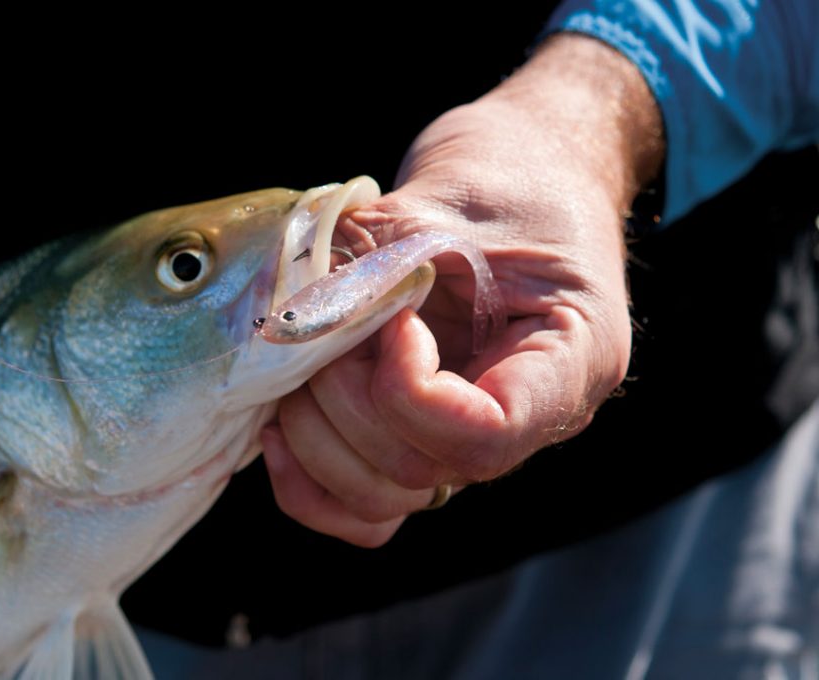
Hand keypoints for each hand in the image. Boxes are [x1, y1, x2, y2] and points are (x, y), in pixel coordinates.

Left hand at [263, 35, 663, 546]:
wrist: (528, 168)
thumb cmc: (513, 173)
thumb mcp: (452, 200)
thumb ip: (377, 259)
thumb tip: (291, 316)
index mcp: (569, 360)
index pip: (487, 434)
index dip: (408, 391)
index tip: (391, 319)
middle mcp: (526, 419)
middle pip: (421, 470)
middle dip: (348, 401)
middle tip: (329, 327)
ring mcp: (466, 433)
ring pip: (383, 498)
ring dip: (318, 436)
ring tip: (304, 360)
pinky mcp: (418, 433)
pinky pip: (365, 506)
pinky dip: (309, 480)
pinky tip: (279, 419)